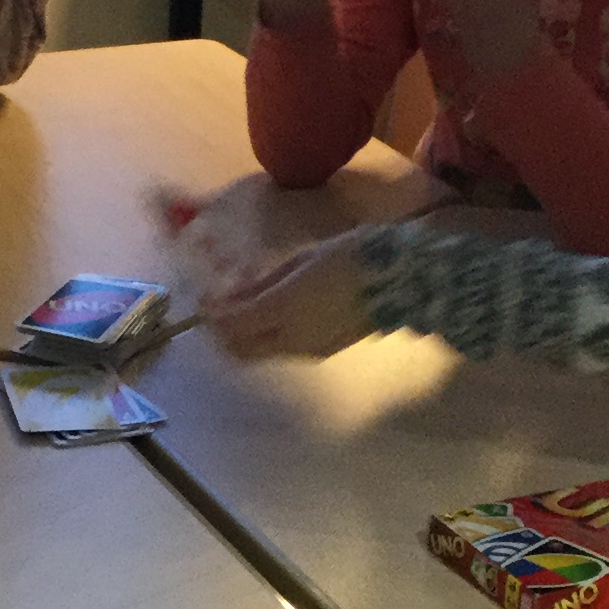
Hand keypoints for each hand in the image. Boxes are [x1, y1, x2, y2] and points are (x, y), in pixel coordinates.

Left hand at [205, 233, 375, 361]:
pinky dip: (269, 334)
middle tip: (220, 306)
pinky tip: (277, 309)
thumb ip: (262, 283)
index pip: (230, 326)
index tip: (204, 295)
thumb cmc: (351, 256)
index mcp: (284, 309)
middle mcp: (292, 339)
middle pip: (240, 351)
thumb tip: (231, 296)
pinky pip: (284, 348)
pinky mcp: (324, 352)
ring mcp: (309, 351)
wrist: (403, 280)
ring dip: (246, 334)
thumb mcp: (301, 261)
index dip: (210, 314)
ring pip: (261, 352)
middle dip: (223, 332)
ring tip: (250, 302)